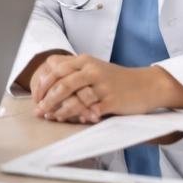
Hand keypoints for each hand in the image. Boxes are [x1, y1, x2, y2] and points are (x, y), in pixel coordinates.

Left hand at [28, 54, 182, 122]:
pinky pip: (91, 110)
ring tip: (53, 118)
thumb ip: (73, 72)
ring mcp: (102, 85)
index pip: (56, 69)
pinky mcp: (112, 100)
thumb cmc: (116, 79)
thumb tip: (46, 85)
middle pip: (62, 83)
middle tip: (39, 111)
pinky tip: (75, 122)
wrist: (146, 85)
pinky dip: (81, 117)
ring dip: (61, 110)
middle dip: (47, 99)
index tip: (36, 97)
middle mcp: (92, 70)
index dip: (43, 84)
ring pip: (75, 98)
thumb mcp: (94, 68)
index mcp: (84, 61)